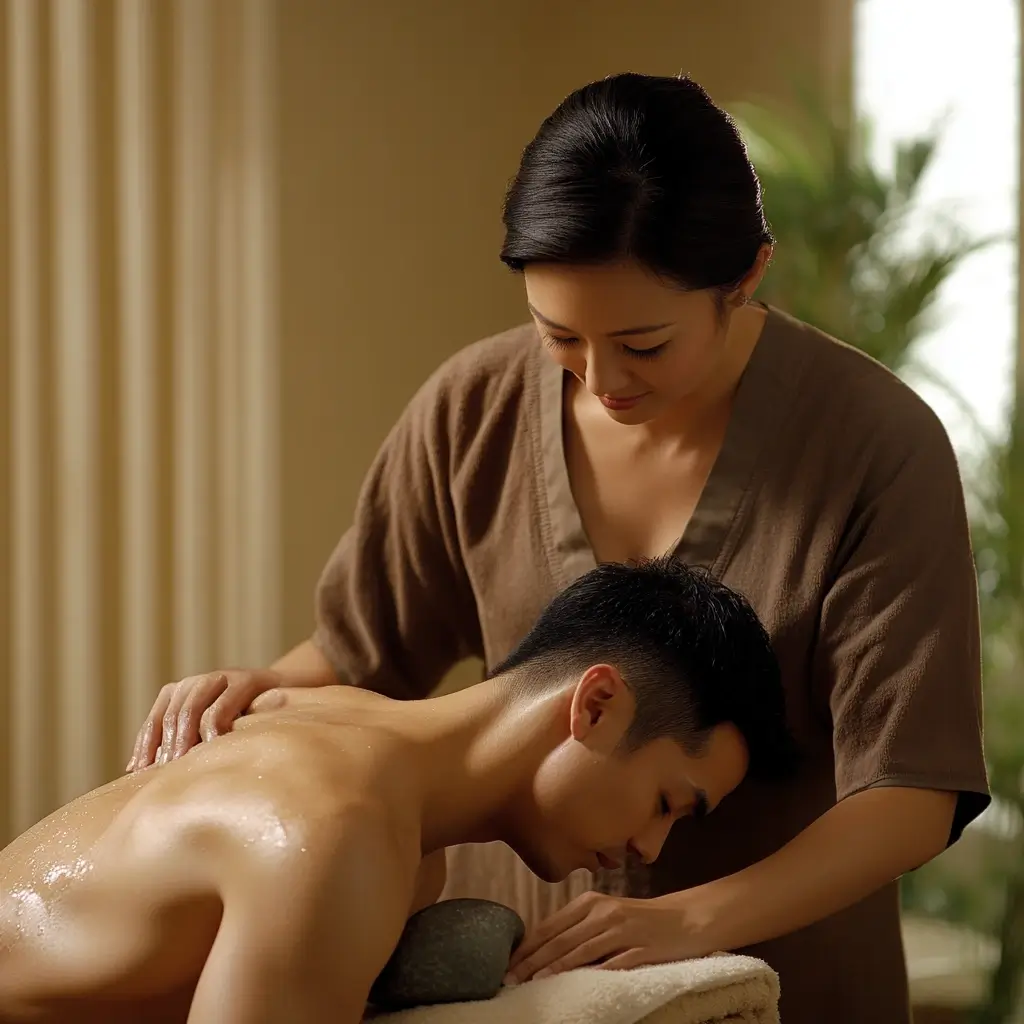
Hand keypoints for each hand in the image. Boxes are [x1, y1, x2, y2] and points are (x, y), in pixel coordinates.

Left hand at [126, 668, 284, 770]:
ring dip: (184, 739)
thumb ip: (182, 742)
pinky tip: (212, 746)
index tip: (137, 772)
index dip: (145, 746)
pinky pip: (221, 706)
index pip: (154, 721)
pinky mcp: (244, 680)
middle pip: (171, 716)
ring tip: (182, 763)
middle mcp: (195, 682)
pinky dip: (213, 727)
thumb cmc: (242, 717)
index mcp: (179, 692)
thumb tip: (139, 772)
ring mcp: (219, 678)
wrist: (285, 691)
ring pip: (190, 709)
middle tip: (163, 775)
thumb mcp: (208, 727)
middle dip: (165, 746)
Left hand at [504, 890, 697, 984]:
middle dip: (533, 961)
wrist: (686, 918)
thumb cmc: (640, 919)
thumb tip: (542, 949)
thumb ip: (577, 927)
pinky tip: (576, 985)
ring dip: (555, 968)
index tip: (507, 963)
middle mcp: (603, 913)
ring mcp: (622, 931)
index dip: (527, 946)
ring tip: (534, 982)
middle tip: (510, 979)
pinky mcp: (641, 949)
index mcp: (590, 903)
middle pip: (561, 940)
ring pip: (581, 951)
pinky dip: (592, 974)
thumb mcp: (605, 915)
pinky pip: (612, 964)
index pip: (550, 925)